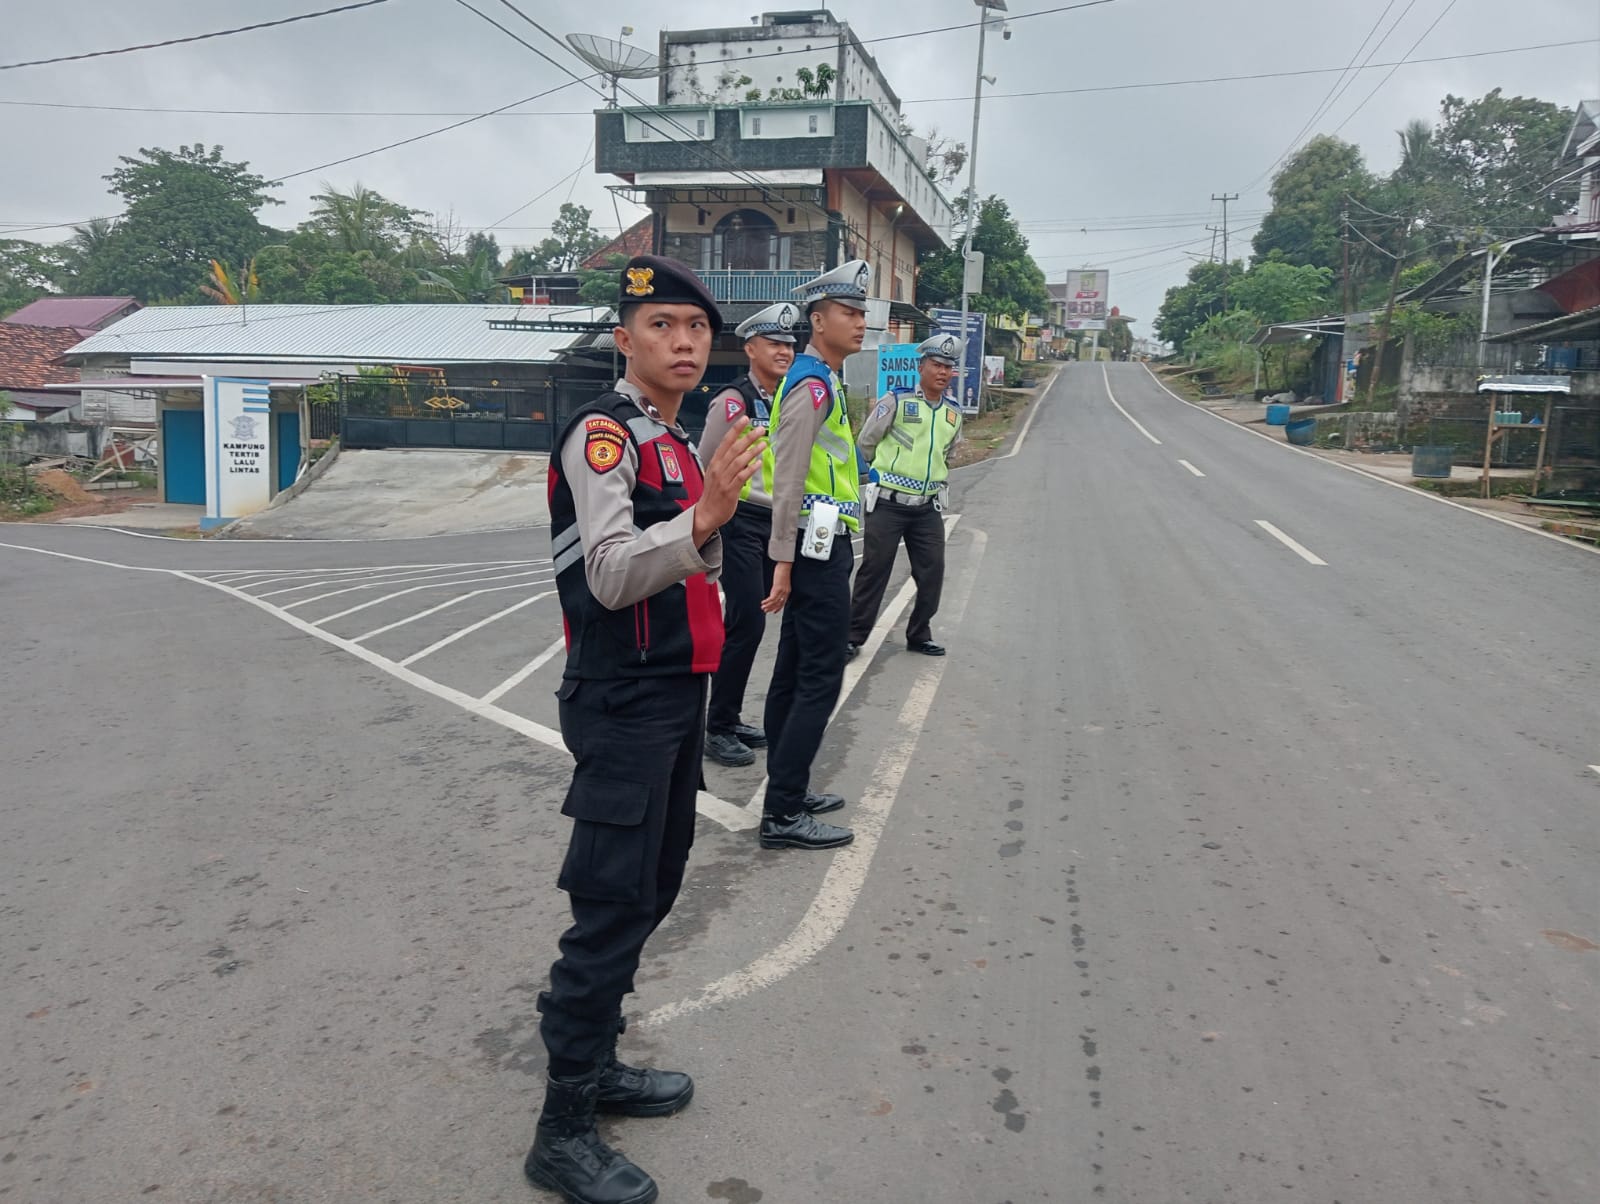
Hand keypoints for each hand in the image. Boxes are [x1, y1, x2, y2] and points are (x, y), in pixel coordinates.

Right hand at [693, 418, 764, 545]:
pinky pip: (741, 477)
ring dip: (752, 451)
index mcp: (715, 463)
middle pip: (734, 449)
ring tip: (763, 443)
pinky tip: (757, 463)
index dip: (735, 430)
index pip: (725, 442)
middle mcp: (718, 469)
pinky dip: (750, 469)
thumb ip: (728, 463)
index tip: (744, 419)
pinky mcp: (730, 490)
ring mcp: (724, 479)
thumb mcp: (716, 474)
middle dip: (747, 437)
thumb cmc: (712, 495)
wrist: (705, 514)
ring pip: (739, 461)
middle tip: (759, 429)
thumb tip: (743, 454)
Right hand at [761, 559, 791, 612]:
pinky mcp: (778, 588)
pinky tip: (763, 602)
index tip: (774, 611)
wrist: (785, 566)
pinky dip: (767, 601)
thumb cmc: (782, 571)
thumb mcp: (782, 581)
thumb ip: (779, 587)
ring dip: (768, 606)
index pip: (783, 602)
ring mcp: (782, 591)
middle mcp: (786, 592)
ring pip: (775, 602)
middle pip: (778, 604)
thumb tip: (774, 591)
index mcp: (787, 591)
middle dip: (771, 608)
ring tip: (763, 608)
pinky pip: (772, 598)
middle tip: (765, 611)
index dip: (778, 608)